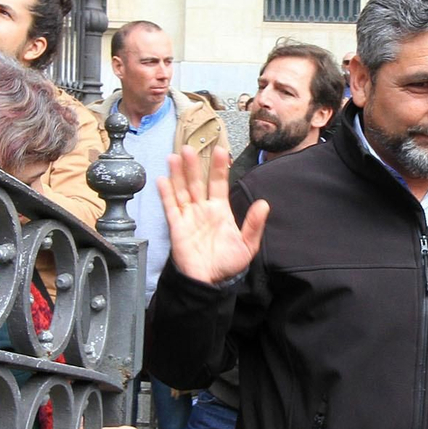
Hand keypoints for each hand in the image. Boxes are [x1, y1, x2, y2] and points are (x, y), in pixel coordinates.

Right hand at [157, 146, 268, 283]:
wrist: (209, 281)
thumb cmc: (227, 263)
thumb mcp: (247, 245)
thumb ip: (254, 225)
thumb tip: (265, 204)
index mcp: (220, 210)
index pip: (219, 183)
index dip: (219, 167)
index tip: (220, 150)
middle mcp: (203, 209)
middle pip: (197, 182)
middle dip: (194, 165)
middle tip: (190, 147)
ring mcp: (189, 216)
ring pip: (182, 190)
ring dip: (178, 173)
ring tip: (176, 156)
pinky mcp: (177, 226)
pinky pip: (170, 207)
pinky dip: (166, 193)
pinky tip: (163, 179)